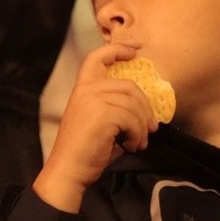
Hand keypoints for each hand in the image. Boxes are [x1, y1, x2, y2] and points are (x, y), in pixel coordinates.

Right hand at [34, 44, 157, 212]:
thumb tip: (144, 111)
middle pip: (129, 85)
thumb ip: (115, 108)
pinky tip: (130, 146)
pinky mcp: (102, 114)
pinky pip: (132, 119)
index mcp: (82, 89)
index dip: (116, 49)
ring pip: (133, 104)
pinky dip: (137, 135)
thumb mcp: (98, 122)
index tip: (134, 51)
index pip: (96, 57)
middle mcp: (87, 90)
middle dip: (145, 107)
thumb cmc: (84, 152)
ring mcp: (93, 99)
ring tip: (138, 142)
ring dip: (141, 126)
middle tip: (151, 128)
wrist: (68, 170)